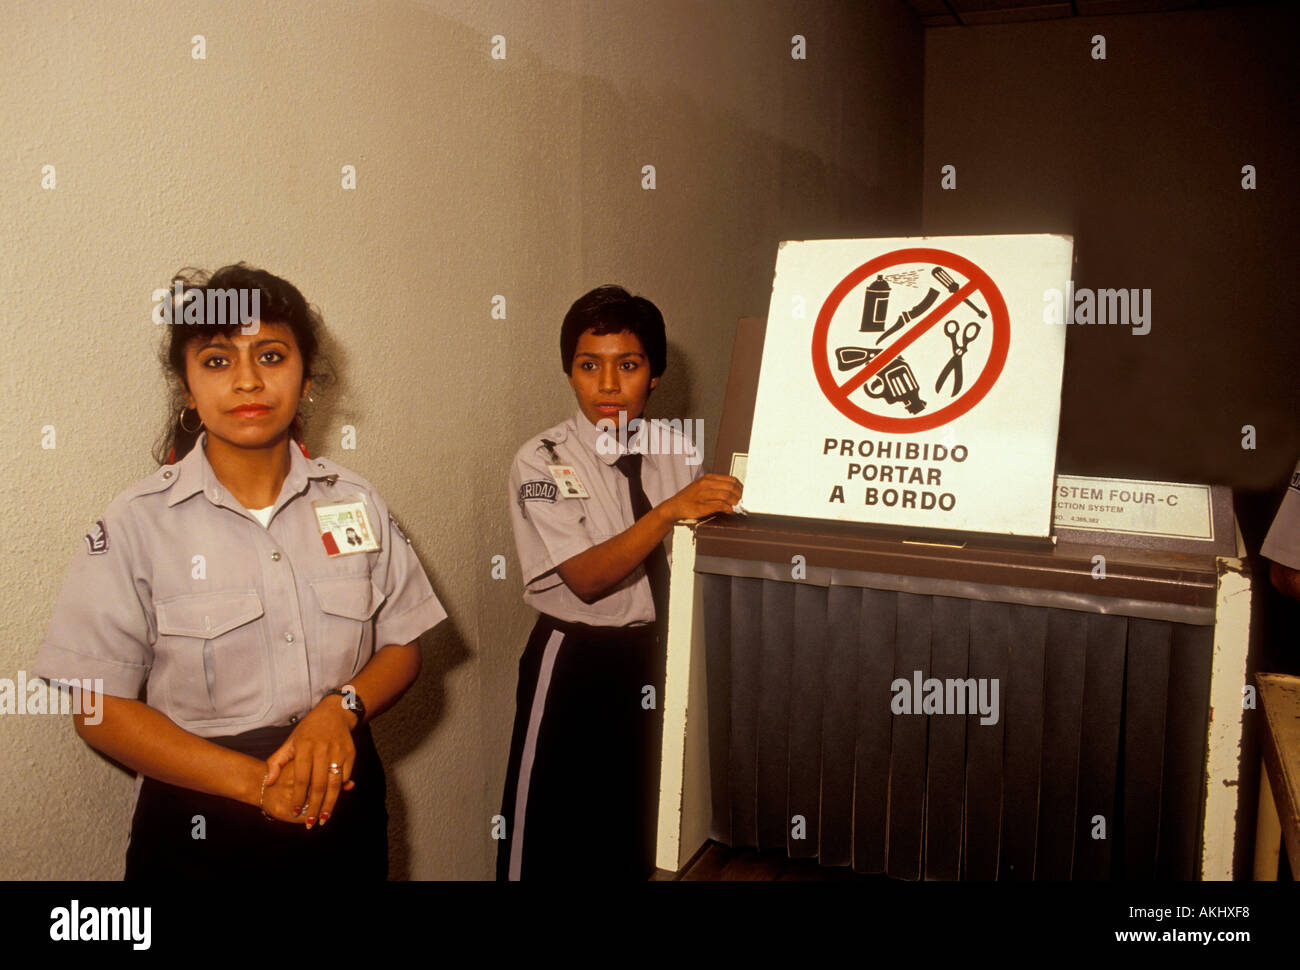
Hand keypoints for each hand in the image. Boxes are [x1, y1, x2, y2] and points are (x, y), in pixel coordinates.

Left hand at [263, 697, 357, 827]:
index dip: (297, 797)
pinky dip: (340, 790)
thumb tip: (268, 782)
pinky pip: (345, 776)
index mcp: (305, 747)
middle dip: (314, 806)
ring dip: (330, 803)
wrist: (335, 713)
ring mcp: (338, 751)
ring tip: (324, 818)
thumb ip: (277, 761)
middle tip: (310, 823)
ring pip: (334, 783)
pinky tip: (333, 801)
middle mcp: (322, 749)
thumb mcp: (291, 741)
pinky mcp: (350, 753)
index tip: (294, 812)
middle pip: (319, 784)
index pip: (301, 778)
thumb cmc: (308, 730)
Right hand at [663, 474, 742, 521]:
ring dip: (735, 502)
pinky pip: (719, 505)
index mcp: (707, 478)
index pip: (731, 480)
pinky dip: (728, 509)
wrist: (673, 507)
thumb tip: (735, 492)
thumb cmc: (689, 498)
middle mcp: (705, 484)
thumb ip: (717, 487)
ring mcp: (702, 495)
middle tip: (744, 502)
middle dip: (740, 496)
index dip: (741, 488)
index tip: (745, 494)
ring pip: (726, 495)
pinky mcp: (701, 506)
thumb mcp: (702, 487)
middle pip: (731, 487)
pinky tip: (730, 511)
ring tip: (738, 507)